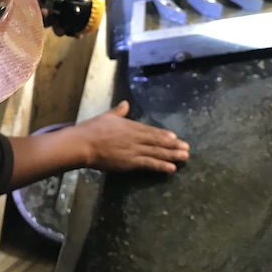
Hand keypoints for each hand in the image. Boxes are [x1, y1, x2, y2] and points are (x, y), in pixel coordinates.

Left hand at [27, 0, 90, 34]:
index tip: (87, 24)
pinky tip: (44, 14)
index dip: (81, 17)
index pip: (74, 8)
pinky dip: (42, 20)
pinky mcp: (30, 11)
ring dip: (56, 25)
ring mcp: (43, 8)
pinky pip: (38, 20)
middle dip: (68, 26)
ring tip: (58, 25)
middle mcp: (55, 3)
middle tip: (73, 31)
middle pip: (64, 19)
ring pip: (52, 22)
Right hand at [73, 101, 189, 172]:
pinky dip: (161, 166)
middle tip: (187, 148)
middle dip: (173, 145)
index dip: (164, 135)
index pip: (151, 131)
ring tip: (185, 156)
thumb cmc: (93, 129)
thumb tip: (125, 103)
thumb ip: (118, 111)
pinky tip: (172, 168)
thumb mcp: (107, 116)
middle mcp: (136, 137)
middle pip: (158, 141)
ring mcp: (135, 150)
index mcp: (131, 126)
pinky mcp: (131, 162)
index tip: (175, 137)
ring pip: (157, 152)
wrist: (84, 143)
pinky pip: (149, 164)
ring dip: (172, 155)